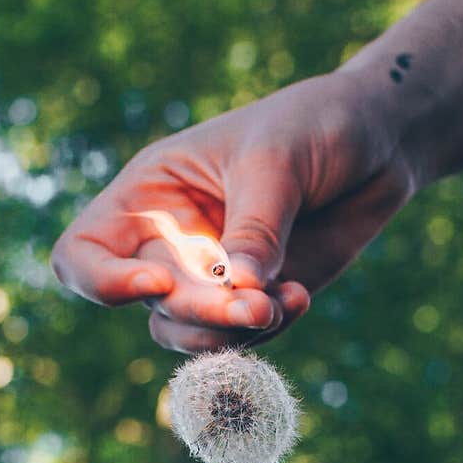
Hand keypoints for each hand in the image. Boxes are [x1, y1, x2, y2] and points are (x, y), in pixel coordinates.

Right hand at [51, 68, 415, 352]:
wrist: (379, 143)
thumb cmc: (316, 124)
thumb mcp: (277, 159)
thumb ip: (255, 226)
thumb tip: (240, 292)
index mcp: (149, 196)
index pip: (83, 255)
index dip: (102, 283)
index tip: (156, 284)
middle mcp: (169, 245)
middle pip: (152, 306)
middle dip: (202, 313)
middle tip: (258, 305)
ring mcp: (211, 279)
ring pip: (188, 334)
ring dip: (231, 333)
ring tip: (283, 304)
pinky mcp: (254, 302)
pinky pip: (241, 338)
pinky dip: (268, 330)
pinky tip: (301, 296)